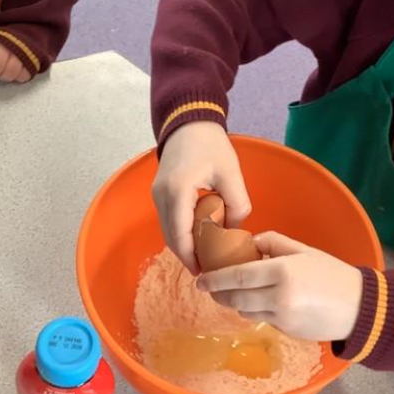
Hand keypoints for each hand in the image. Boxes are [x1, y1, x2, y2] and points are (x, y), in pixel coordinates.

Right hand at [152, 121, 249, 273]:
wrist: (189, 122)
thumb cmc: (210, 144)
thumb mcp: (231, 173)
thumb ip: (237, 204)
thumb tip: (234, 230)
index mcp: (178, 190)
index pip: (180, 233)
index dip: (191, 256)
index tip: (204, 271)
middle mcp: (161, 195)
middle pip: (170, 236)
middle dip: (187, 256)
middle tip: (208, 270)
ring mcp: (157, 194)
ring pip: (168, 230)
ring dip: (183, 245)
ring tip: (204, 258)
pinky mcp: (159, 192)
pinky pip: (168, 220)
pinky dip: (180, 233)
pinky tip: (197, 238)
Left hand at [196, 231, 362, 340]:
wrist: (359, 307)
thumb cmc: (332, 274)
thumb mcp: (303, 250)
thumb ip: (272, 243)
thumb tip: (248, 244)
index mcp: (282, 271)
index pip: (238, 275)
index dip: (215, 279)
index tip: (201, 280)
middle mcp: (279, 296)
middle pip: (236, 297)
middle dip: (219, 293)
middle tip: (211, 288)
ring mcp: (282, 317)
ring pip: (245, 311)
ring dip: (236, 302)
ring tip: (236, 292)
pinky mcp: (286, 331)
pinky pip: (261, 319)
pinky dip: (256, 310)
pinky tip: (261, 302)